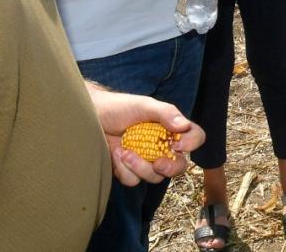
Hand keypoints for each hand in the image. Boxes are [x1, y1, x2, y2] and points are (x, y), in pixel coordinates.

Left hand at [85, 83, 204, 186]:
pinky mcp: (129, 171)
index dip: (192, 143)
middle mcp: (162, 147)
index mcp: (171, 129)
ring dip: (140, 167)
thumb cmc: (120, 107)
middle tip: (157, 163)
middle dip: (170, 168)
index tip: (176, 143)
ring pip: (155, 177)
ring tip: (124, 152)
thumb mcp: (144, 105)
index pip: (195, 137)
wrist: (90, 117)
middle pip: (179, 166)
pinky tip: (116, 154)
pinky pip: (134, 180)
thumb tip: (184, 126)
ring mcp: (146, 161)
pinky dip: (124, 169)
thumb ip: (166, 113)